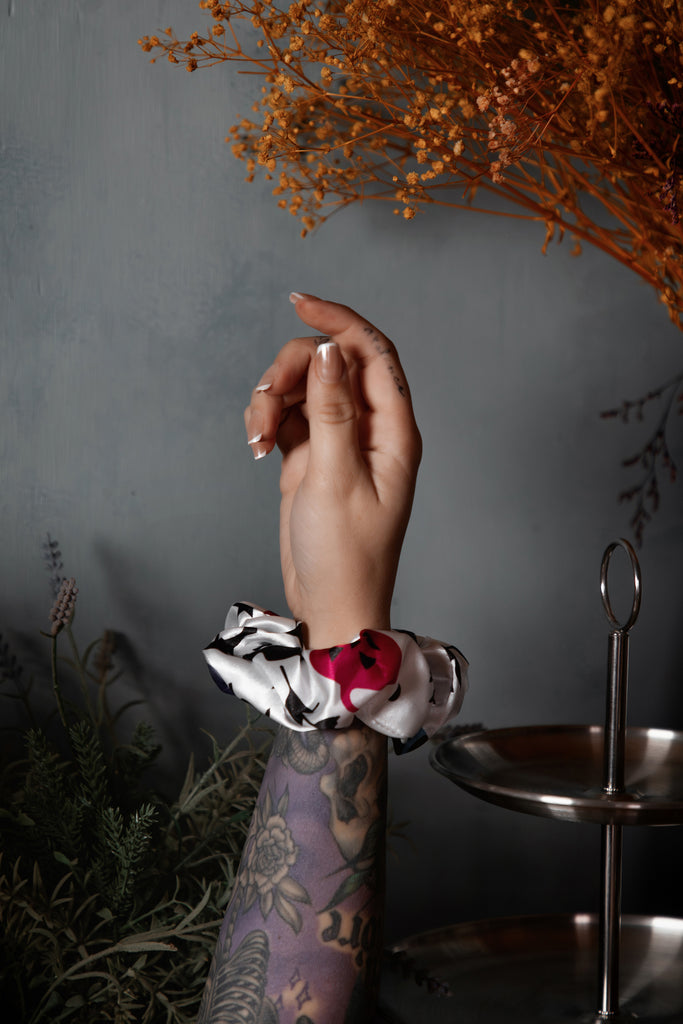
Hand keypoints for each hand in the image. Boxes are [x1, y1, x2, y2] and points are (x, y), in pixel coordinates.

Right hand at [244, 295, 421, 647]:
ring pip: (303, 388)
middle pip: (330, 365)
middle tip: (265, 403)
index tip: (299, 302)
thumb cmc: (346, 554)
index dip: (340, 321)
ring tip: (258, 439)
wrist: (330, 605)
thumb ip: (332, 410)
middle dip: (290, 371)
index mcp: (393, 431)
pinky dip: (268, 420)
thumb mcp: (336, 477)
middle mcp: (370, 430)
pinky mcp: (313, 458)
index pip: (373, 353)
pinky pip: (288, 416)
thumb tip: (329, 351)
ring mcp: (339, 443)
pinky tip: (257, 445)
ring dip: (272, 400)